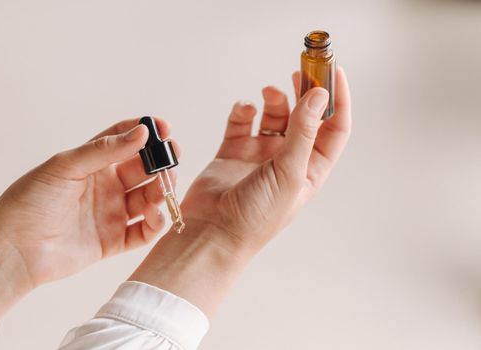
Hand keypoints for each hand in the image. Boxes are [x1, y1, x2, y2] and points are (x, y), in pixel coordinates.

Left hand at [0, 118, 177, 320]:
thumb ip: (104, 150)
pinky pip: (144, 231)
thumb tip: (141, 132)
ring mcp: (111, 213)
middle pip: (143, 169)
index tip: (164, 127)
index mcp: (92, 164)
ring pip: (148, 198)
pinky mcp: (114, 240)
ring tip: (164, 187)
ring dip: (161, 190)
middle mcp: (106, 186)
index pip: (124, 140)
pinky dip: (156, 223)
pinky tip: (154, 214)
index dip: (145, 132)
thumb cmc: (30, 202)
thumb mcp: (65, 166)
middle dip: (160, 162)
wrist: (14, 250)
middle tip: (173, 157)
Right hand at [182, 67, 350, 253]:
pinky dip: (244, 110)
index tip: (335, 72)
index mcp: (310, 168)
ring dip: (275, 99)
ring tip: (269, 93)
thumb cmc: (256, 216)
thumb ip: (303, 131)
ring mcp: (261, 154)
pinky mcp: (234, 151)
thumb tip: (319, 95)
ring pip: (274, 115)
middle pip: (304, 116)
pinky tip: (245, 110)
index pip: (333, 128)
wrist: (213, 231)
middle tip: (301, 70)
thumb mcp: (289, 172)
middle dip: (305, 92)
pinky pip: (242, 122)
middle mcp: (288, 159)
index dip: (338, 100)